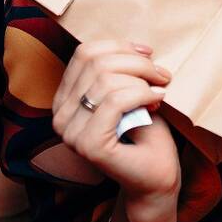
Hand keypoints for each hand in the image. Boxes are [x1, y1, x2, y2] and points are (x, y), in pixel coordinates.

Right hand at [52, 40, 179, 221]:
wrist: (156, 176)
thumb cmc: (144, 132)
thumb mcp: (129, 89)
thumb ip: (120, 68)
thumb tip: (132, 45)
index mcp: (64, 99)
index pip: (84, 53)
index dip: (120, 46)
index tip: (148, 53)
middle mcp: (60, 116)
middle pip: (96, 62)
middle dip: (136, 62)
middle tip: (161, 75)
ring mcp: (71, 133)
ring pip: (106, 79)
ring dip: (142, 79)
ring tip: (159, 90)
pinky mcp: (89, 145)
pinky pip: (116, 101)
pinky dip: (142, 94)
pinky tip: (157, 100)